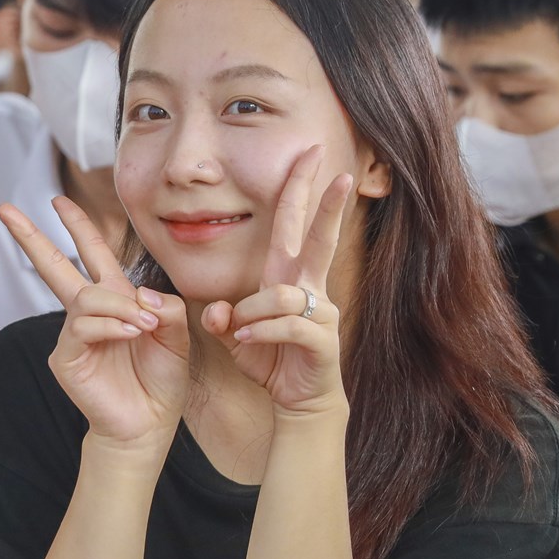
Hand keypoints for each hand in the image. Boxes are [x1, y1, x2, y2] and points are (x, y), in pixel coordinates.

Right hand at [1, 196, 189, 447]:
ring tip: (143, 328)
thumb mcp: (176, 335)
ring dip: (119, 306)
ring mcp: (73, 334)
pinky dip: (111, 325)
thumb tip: (139, 294)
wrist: (148, 424)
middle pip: (55, 266)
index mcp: (114, 299)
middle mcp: (88, 312)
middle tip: (5, 210)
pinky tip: (129, 335)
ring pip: (86, 297)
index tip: (58, 201)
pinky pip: (84, 326)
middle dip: (31, 237)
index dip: (78, 226)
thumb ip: (164, 307)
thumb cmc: (161, 380)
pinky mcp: (67, 356)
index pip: (92, 254)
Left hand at [202, 147, 352, 419]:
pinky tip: (247, 340)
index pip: (294, 226)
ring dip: (252, 312)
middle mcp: (308, 288)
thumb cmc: (271, 361)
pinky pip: (285, 324)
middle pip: (317, 238)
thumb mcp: (236, 336)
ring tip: (240, 331)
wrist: (298, 402)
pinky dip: (260, 331)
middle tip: (340, 172)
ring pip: (281, 294)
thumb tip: (218, 309)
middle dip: (327, 205)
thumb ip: (223, 318)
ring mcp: (319, 312)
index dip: (301, 191)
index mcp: (287, 278)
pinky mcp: (321, 338)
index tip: (310, 156)